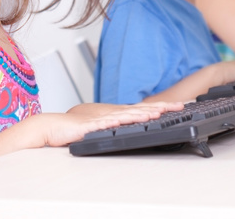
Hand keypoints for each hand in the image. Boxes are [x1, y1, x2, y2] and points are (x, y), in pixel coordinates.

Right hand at [40, 102, 183, 146]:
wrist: (54, 126)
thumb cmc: (78, 127)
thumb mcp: (104, 125)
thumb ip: (120, 124)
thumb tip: (137, 124)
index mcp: (117, 114)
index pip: (143, 110)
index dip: (162, 107)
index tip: (180, 107)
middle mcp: (112, 114)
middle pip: (140, 110)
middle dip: (159, 108)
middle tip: (179, 107)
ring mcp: (101, 119)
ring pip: (125, 115)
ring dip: (141, 114)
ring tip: (157, 112)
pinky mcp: (89, 127)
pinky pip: (102, 124)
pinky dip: (112, 122)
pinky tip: (121, 120)